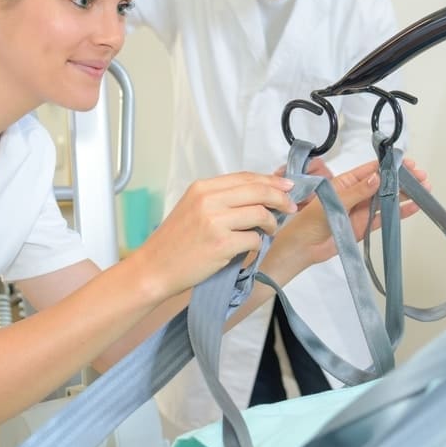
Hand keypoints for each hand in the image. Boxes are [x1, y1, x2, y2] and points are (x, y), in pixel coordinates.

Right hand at [136, 172, 297, 297]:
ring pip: (260, 213)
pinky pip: (254, 239)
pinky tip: (252, 247)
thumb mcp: (193, 209)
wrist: (154, 268)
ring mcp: (214, 221)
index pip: (246, 177)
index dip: (271, 181)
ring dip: (271, 223)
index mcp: (202, 188)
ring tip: (269, 231)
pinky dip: (257, 244)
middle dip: (281, 198)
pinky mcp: (221, 244)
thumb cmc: (175, 243)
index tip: (288, 187)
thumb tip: (259, 196)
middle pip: (258, 191)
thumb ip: (221, 199)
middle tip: (291, 207)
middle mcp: (208, 200)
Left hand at [281, 158, 428, 264]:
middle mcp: (355, 195)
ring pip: (386, 200)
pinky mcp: (364, 227)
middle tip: (421, 178)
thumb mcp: (332, 203)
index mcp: (344, 183)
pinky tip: (413, 207)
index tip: (407, 164)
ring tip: (424, 190)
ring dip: (404, 195)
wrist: (302, 249)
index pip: (370, 170)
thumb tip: (377, 178)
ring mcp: (360, 211)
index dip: (389, 166)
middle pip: (383, 184)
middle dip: (402, 180)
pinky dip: (398, 213)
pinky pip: (384, 218)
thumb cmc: (309, 222)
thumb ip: (356, 192)